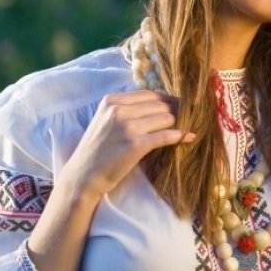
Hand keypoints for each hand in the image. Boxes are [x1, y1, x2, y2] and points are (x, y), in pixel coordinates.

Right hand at [62, 90, 194, 199]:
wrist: (82, 177)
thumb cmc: (98, 150)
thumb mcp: (107, 121)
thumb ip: (129, 110)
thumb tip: (163, 105)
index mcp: (111, 101)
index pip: (150, 94)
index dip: (168, 100)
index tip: (180, 106)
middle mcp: (118, 110)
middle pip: (160, 105)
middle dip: (177, 111)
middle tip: (189, 118)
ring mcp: (127, 127)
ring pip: (166, 118)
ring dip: (179, 124)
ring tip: (187, 128)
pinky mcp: (135, 145)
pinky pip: (166, 136)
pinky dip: (180, 136)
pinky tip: (189, 137)